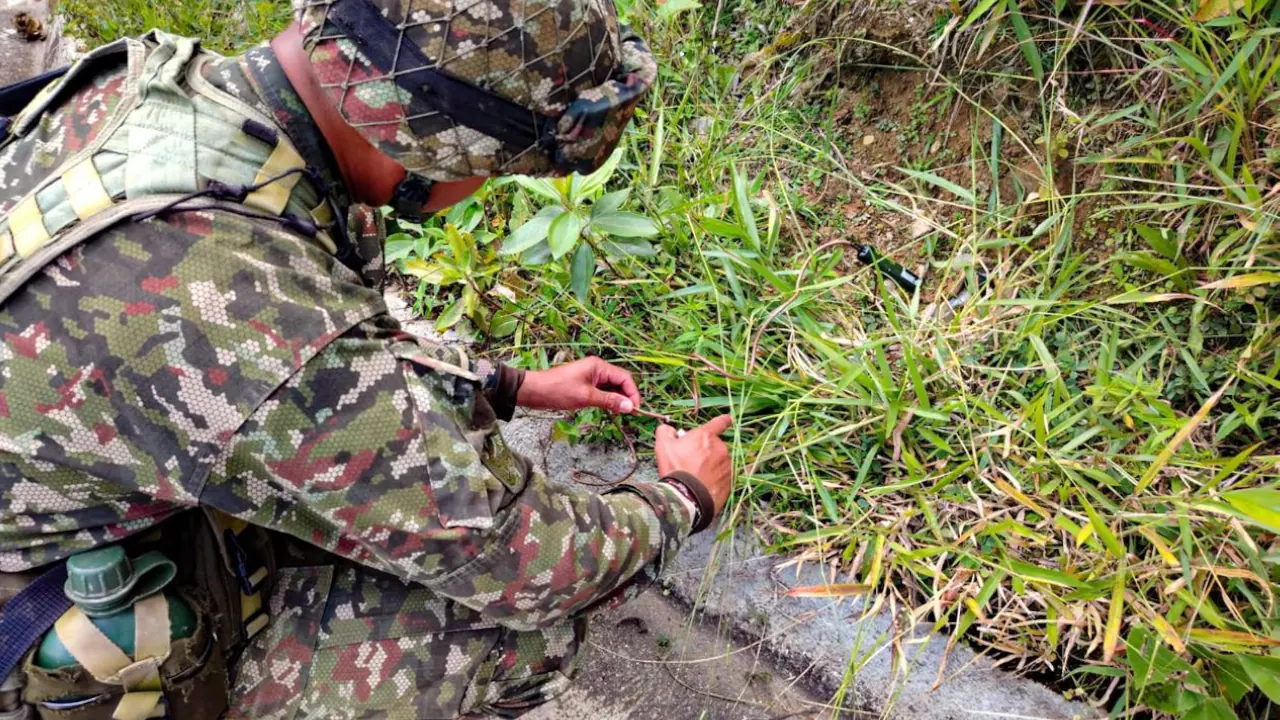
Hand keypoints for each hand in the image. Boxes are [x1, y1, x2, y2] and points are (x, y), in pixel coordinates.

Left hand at [516, 357, 641, 413]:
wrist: (534, 391)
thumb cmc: (558, 390)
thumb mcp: (586, 397)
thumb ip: (609, 401)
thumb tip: (629, 406)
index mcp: (599, 366)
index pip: (625, 377)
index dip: (633, 393)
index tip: (635, 409)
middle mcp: (597, 369)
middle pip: (620, 382)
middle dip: (626, 397)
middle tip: (628, 414)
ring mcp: (591, 377)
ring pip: (611, 388)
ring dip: (617, 400)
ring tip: (618, 414)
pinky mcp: (585, 385)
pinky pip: (602, 391)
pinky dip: (607, 400)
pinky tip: (608, 410)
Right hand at [655, 415, 733, 515]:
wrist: (686, 497)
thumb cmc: (675, 469)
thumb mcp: (663, 446)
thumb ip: (665, 431)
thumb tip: (669, 429)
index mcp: (706, 436)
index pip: (719, 423)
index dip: (723, 421)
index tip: (727, 420)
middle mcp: (721, 448)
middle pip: (715, 446)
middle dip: (706, 451)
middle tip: (692, 462)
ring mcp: (727, 465)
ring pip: (720, 461)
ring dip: (712, 465)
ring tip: (697, 476)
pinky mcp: (731, 480)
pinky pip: (724, 476)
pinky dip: (717, 479)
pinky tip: (706, 484)